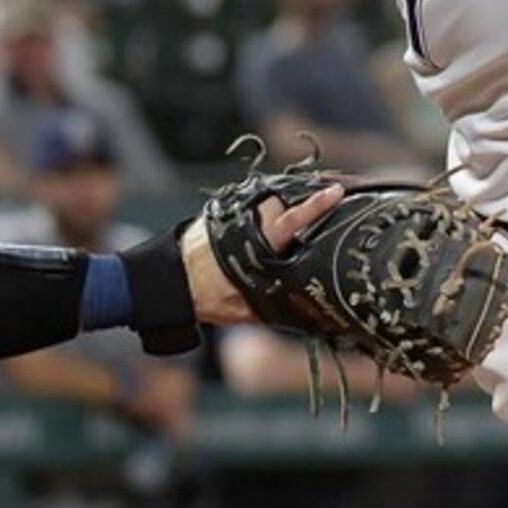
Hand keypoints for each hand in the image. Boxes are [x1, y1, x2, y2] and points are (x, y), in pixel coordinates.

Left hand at [182, 182, 343, 324]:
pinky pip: (255, 208)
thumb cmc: (205, 295)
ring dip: (283, 208)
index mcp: (257, 243)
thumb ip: (278, 306)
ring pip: (269, 203)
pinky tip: (272, 225)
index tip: (337, 192)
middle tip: (326, 207)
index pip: (294, 219)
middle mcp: (248, 222)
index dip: (317, 206)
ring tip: (300, 215)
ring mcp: (235, 214)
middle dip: (302, 205)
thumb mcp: (247, 308)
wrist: (170, 281)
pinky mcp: (225, 214)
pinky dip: (267, 212)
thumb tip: (309, 315)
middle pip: (285, 203)